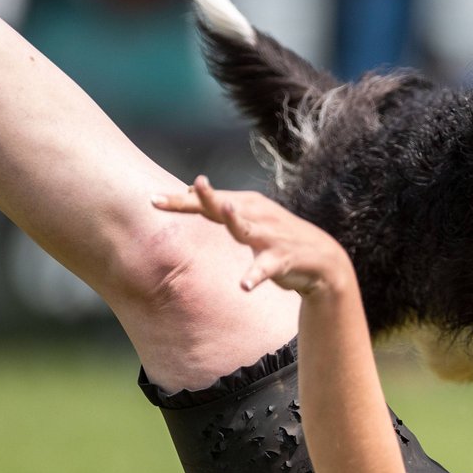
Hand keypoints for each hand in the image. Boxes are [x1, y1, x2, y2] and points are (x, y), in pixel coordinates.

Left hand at [153, 176, 352, 295]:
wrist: (321, 259)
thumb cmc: (277, 236)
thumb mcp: (249, 218)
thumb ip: (219, 209)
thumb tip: (187, 192)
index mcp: (245, 204)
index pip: (208, 200)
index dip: (181, 200)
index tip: (152, 200)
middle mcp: (257, 215)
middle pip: (224, 207)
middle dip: (207, 198)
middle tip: (193, 186)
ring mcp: (270, 237)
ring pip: (247, 228)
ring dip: (236, 221)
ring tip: (225, 212)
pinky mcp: (281, 259)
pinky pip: (265, 269)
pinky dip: (255, 276)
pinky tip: (244, 286)